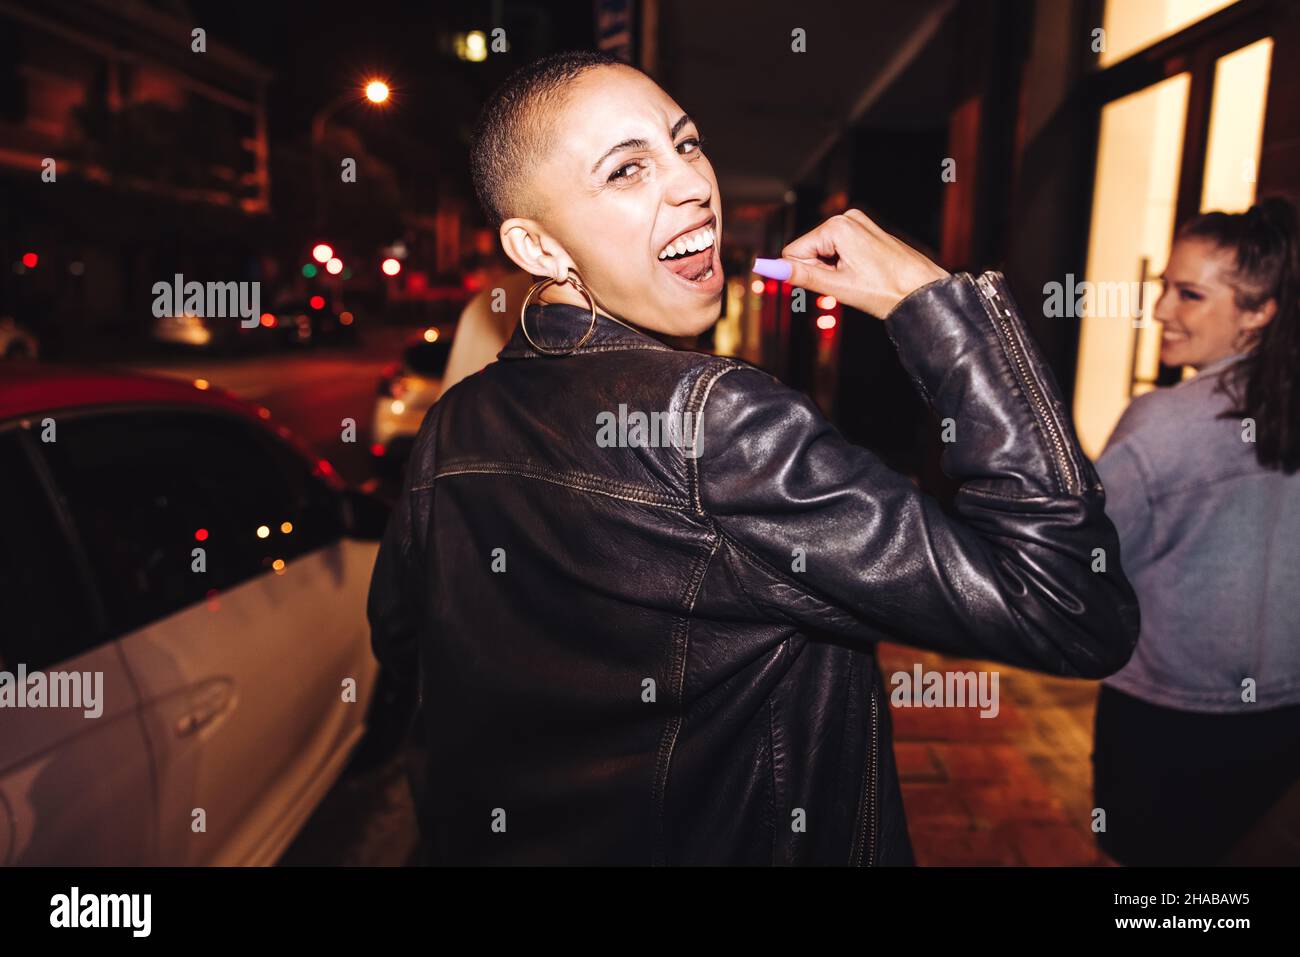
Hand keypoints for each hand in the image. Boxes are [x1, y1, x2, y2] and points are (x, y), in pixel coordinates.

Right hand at [758, 210, 949, 317]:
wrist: (922, 291)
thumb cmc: (887, 289)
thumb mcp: (837, 286)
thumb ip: (799, 274)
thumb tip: (766, 267)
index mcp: (837, 226)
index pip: (793, 252)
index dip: (806, 274)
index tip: (831, 284)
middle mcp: (847, 218)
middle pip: (809, 251)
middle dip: (821, 271)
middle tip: (848, 284)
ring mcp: (859, 223)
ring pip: (824, 252)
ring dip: (833, 270)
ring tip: (859, 280)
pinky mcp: (866, 231)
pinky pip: (840, 250)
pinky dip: (845, 265)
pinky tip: (864, 274)